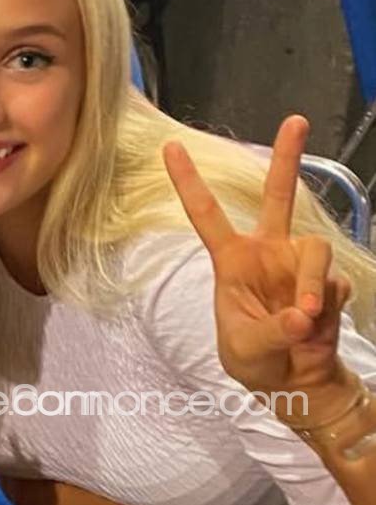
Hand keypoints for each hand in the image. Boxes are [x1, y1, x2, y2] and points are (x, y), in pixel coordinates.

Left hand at [163, 115, 356, 422]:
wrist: (294, 383)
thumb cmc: (255, 361)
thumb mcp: (246, 350)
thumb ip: (272, 332)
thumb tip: (303, 313)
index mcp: (232, 261)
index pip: (206, 216)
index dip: (189, 182)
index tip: (170, 147)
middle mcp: (268, 253)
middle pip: (278, 196)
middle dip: (287, 158)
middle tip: (297, 120)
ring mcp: (299, 265)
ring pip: (316, 249)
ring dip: (311, 284)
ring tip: (305, 318)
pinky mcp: (328, 282)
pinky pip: (334, 284)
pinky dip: (327, 309)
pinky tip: (318, 328)